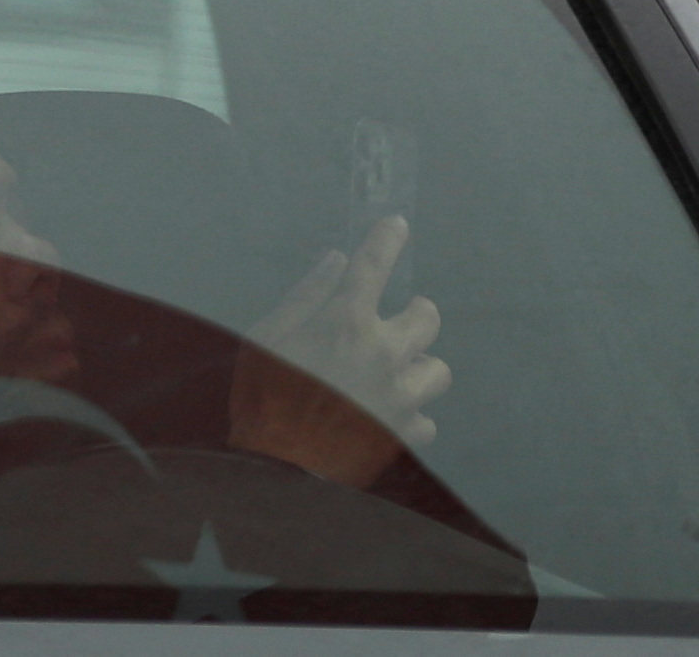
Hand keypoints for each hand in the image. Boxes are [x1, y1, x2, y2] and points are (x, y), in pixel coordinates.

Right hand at [254, 214, 447, 447]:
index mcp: (345, 322)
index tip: (396, 225)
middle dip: (416, 313)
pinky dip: (410, 415)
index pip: (374, 265)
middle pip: (428, 318)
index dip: (387, 239)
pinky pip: (427, 419)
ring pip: (437, 370)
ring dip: (418, 367)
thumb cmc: (261, 399)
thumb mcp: (267, 338)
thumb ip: (306, 297)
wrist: (276, 473)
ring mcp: (399, 398)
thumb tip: (335, 261)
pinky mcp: (405, 436)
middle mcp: (383, 354)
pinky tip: (387, 416)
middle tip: (399, 319)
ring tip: (394, 374)